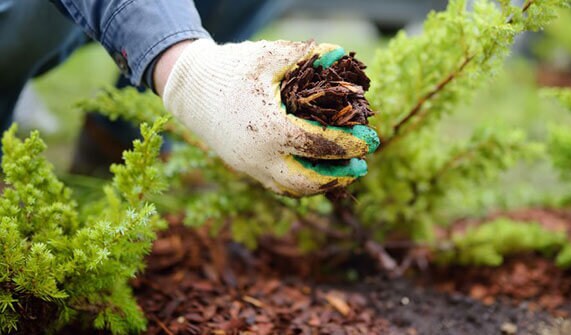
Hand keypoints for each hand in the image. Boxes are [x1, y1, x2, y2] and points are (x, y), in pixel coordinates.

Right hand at [160, 39, 378, 195]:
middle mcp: (259, 156)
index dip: (349, 144)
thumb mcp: (270, 57)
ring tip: (344, 171)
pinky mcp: (243, 167)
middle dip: (339, 175)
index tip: (370, 139)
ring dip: (322, 184)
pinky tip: (318, 170)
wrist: (189, 87)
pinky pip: (277, 184)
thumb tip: (342, 54)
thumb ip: (307, 56)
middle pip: (308, 182)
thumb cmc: (232, 68)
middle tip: (361, 165)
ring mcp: (249, 166)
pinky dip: (301, 182)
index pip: (319, 146)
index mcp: (269, 129)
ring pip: (292, 189)